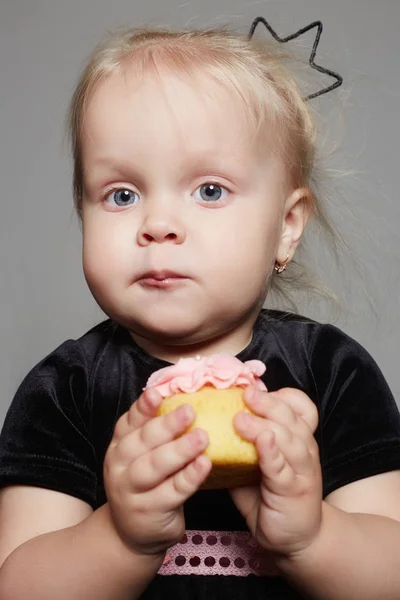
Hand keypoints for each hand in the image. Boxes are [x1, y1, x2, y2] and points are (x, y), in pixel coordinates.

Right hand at [103, 388, 210, 557]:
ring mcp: (130, 490)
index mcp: (120, 444)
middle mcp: (120, 465)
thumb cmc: (147, 485)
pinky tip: (204, 465)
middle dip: (167, 425)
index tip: (157, 393)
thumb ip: (157, 430)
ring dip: (179, 450)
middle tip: (190, 412)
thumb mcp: (143, 455)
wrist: (133, 534)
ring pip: (154, 467)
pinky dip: (188, 477)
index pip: (129, 421)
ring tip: (202, 437)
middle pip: (142, 441)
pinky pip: (171, 492)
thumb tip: (186, 399)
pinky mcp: (148, 512)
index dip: (143, 407)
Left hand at [230, 387, 321, 557]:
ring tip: (241, 417)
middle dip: (267, 402)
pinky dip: (272, 453)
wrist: (295, 538)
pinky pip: (283, 468)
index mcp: (295, 437)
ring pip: (289, 438)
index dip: (280, 395)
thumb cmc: (271, 496)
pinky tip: (262, 442)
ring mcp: (301, 469)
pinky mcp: (294, 490)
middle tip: (246, 393)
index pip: (298, 406)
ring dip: (265, 424)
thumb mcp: (254, 465)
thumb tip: (206, 424)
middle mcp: (303, 448)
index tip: (256, 386)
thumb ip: (239, 445)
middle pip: (290, 416)